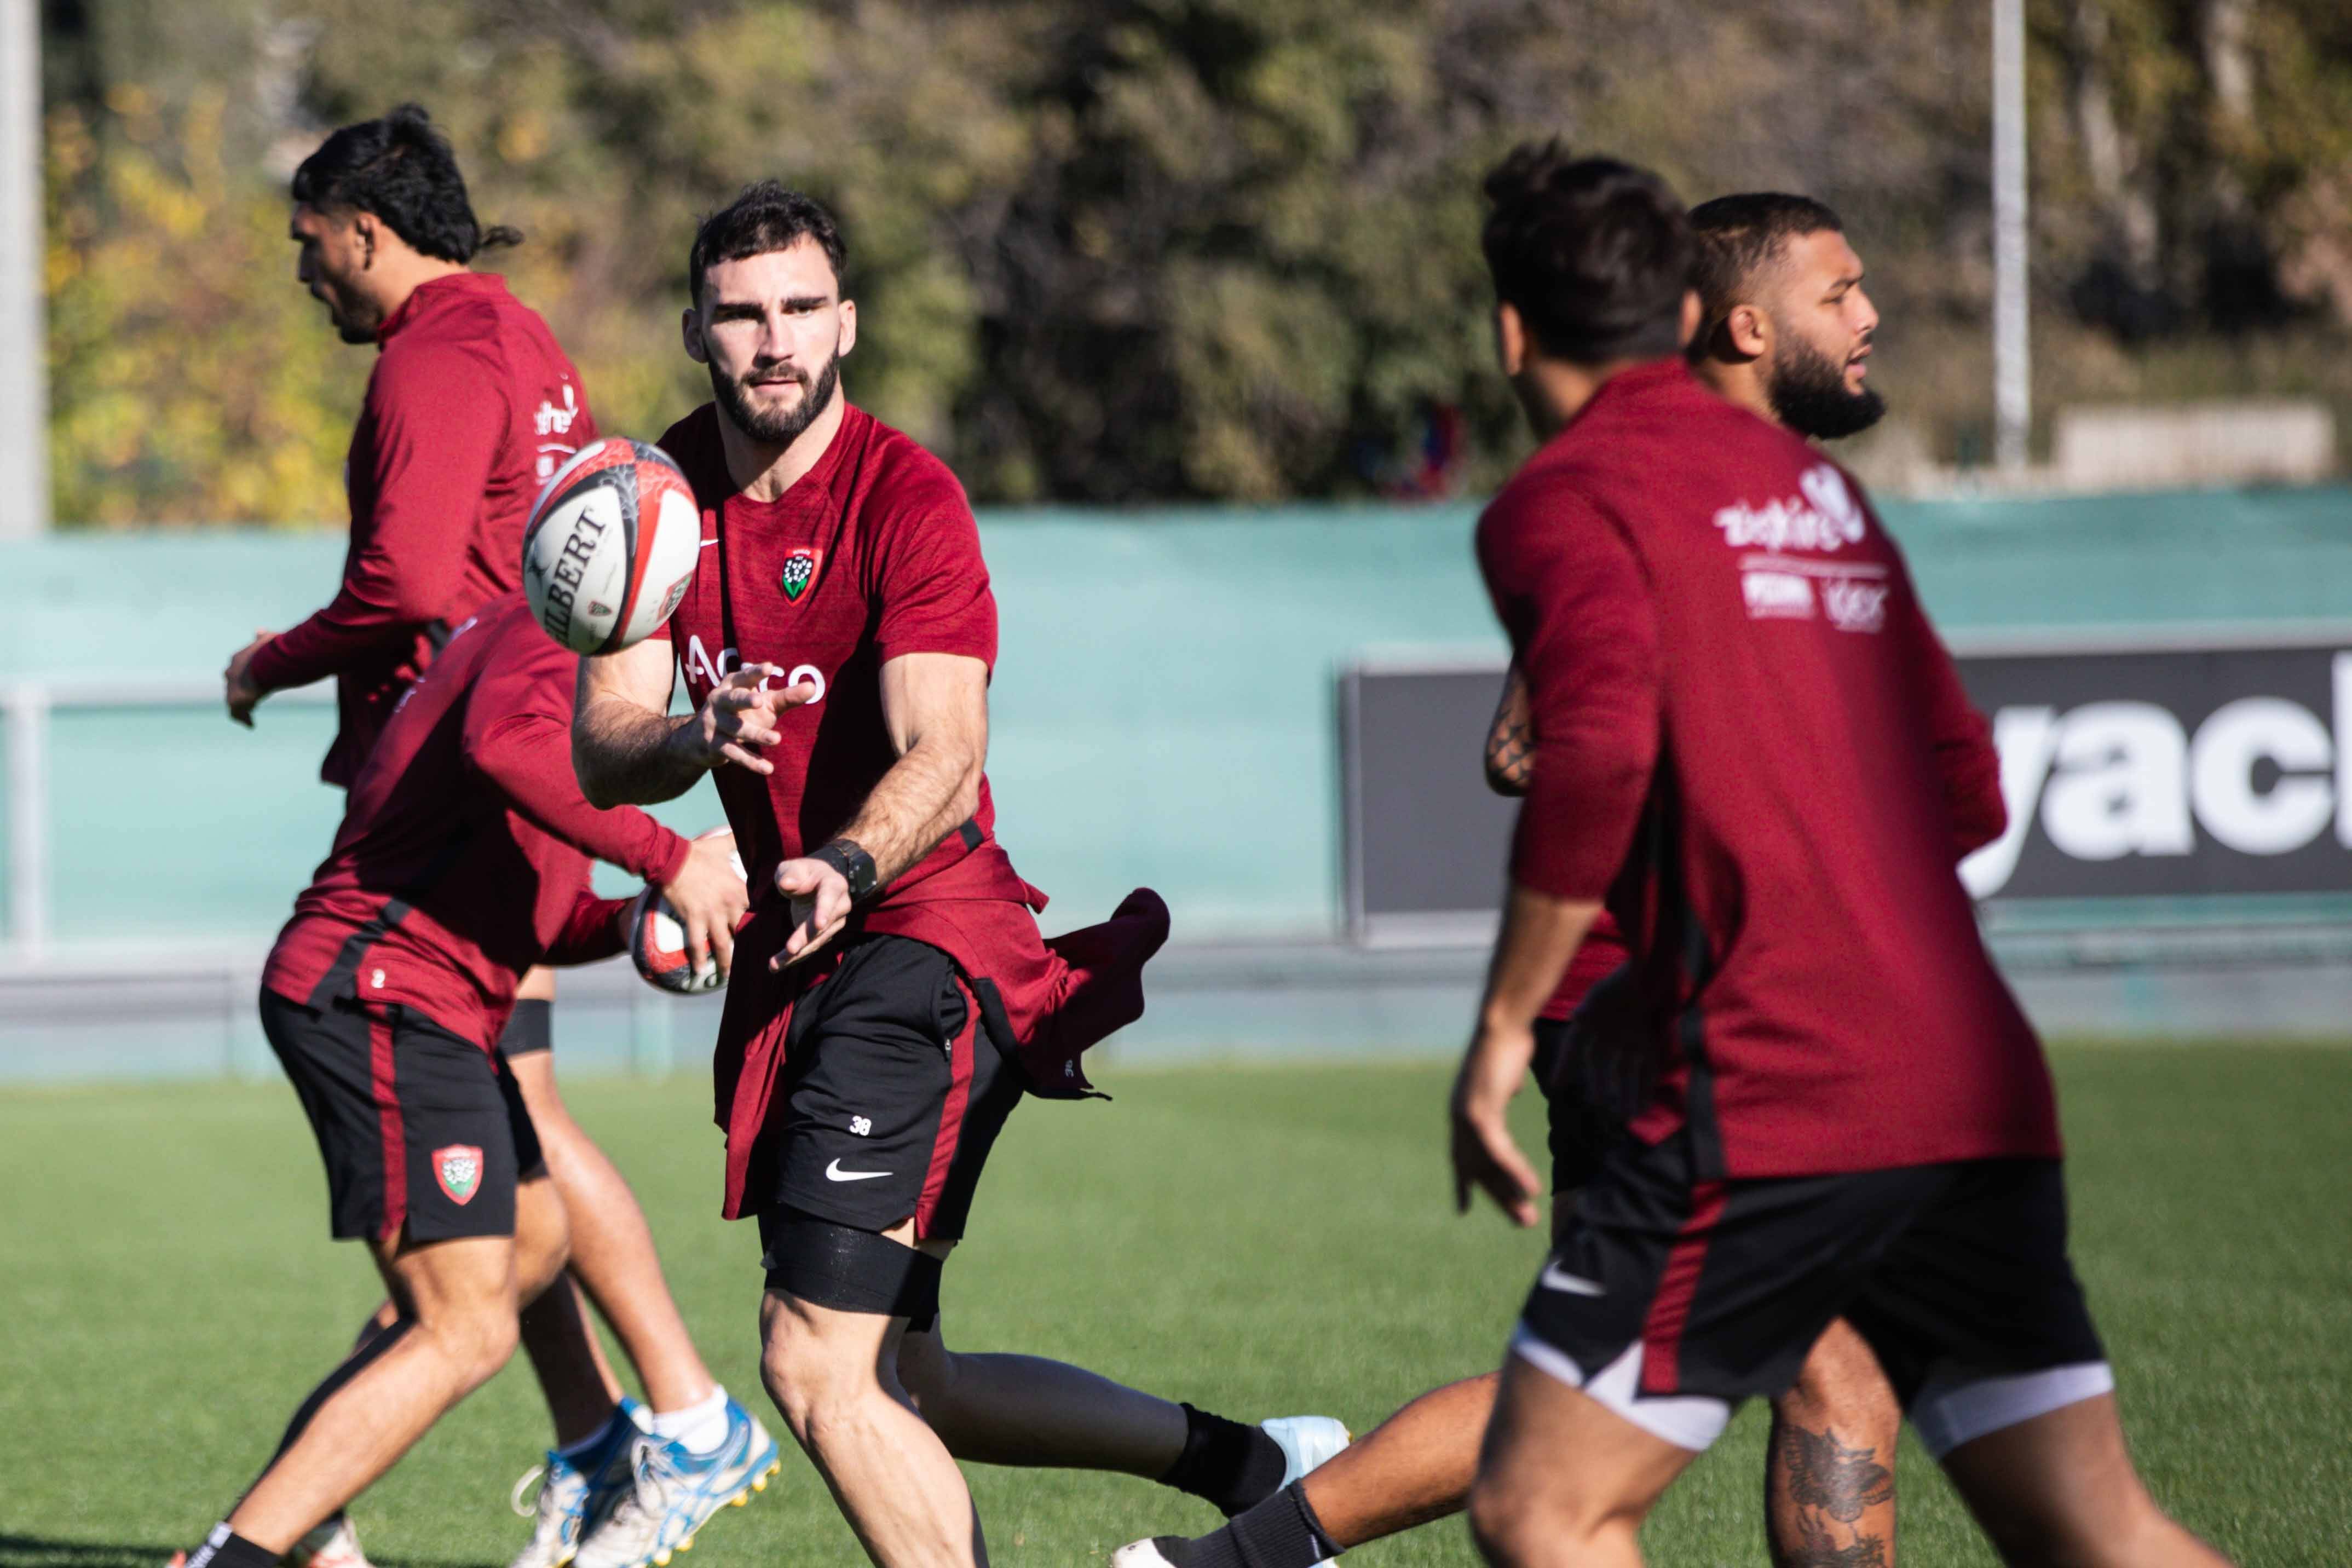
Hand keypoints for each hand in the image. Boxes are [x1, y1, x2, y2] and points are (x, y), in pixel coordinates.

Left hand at [224, 629, 273, 727]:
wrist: (267, 663)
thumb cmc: (272, 651)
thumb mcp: (269, 640)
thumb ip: (263, 637)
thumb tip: (258, 631)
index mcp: (237, 659)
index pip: (235, 669)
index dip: (244, 677)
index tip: (252, 684)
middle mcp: (230, 673)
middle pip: (231, 685)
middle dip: (240, 692)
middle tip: (250, 701)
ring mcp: (231, 687)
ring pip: (232, 700)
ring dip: (241, 708)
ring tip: (249, 715)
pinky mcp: (235, 700)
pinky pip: (236, 713)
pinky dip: (243, 719)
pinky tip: (250, 725)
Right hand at [659, 830, 748, 984]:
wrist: (671, 858)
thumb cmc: (697, 852)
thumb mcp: (722, 845)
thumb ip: (737, 841)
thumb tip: (746, 831)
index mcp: (739, 889)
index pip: (756, 911)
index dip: (762, 924)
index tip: (767, 936)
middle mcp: (729, 905)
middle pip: (743, 932)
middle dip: (748, 948)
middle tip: (752, 962)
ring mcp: (712, 914)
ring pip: (724, 944)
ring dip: (726, 962)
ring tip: (728, 975)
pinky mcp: (694, 919)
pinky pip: (697, 943)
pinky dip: (697, 958)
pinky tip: (698, 971)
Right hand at [669, 664, 818, 775]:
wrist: (700, 740)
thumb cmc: (741, 714)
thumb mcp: (764, 704)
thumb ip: (786, 697)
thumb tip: (813, 687)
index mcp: (732, 686)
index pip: (744, 677)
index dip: (755, 673)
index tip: (769, 667)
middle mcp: (719, 701)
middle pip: (732, 700)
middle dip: (744, 700)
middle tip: (760, 702)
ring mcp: (714, 723)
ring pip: (736, 729)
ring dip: (755, 734)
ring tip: (776, 739)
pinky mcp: (713, 745)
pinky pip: (734, 753)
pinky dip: (751, 761)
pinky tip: (767, 768)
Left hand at [771, 856, 851, 968]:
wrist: (816, 882)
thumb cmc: (803, 873)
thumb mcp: (793, 867)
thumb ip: (790, 874)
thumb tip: (786, 884)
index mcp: (834, 885)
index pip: (829, 899)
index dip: (824, 912)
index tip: (818, 925)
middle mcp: (839, 907)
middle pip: (823, 926)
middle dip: (806, 939)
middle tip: (790, 950)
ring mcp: (834, 923)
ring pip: (816, 941)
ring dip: (797, 954)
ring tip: (775, 964)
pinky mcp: (823, 935)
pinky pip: (810, 948)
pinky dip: (794, 958)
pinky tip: (777, 965)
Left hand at [1450, 1020, 1542, 1227]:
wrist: (1503, 1023)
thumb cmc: (1509, 1042)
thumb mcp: (1506, 1073)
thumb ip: (1506, 1087)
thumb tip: (1514, 1089)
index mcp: (1464, 1110)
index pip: (1461, 1155)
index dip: (1463, 1182)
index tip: (1462, 1207)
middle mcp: (1460, 1118)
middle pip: (1478, 1169)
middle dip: (1499, 1197)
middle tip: (1521, 1221)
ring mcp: (1467, 1116)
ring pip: (1488, 1166)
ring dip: (1509, 1193)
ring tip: (1528, 1218)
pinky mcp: (1481, 1111)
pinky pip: (1499, 1151)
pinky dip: (1515, 1170)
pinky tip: (1532, 1188)